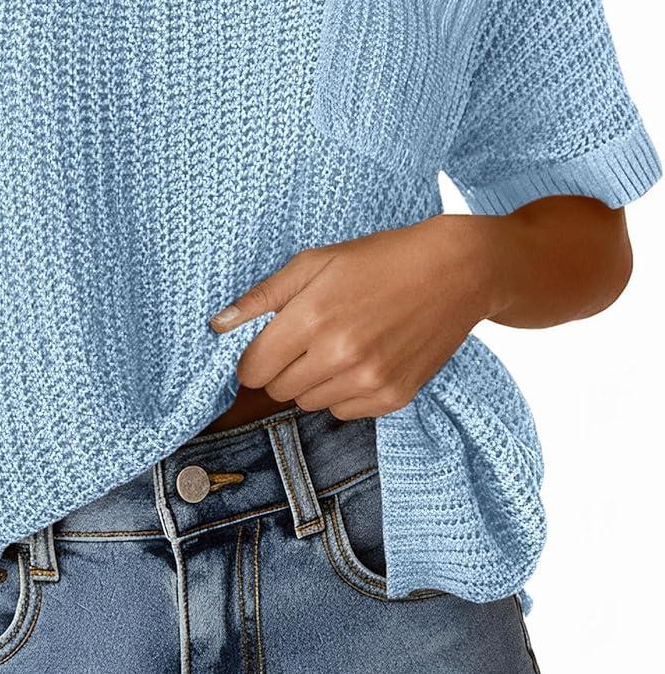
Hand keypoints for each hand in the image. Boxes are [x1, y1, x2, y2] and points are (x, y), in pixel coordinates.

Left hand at [209, 215, 492, 419]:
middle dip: (281, 369)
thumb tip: (218, 326)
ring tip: (338, 346)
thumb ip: (263, 297)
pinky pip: (344, 413)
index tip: (264, 347)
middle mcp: (339, 355)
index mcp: (313, 317)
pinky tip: (363, 360)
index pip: (253, 368)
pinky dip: (343, 393)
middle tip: (306, 339)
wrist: (456, 273)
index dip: (252, 359)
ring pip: (309, 404)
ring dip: (312, 382)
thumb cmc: (381, 260)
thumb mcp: (315, 262)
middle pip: (278, 390)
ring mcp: (369, 380)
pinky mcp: (394, 397)